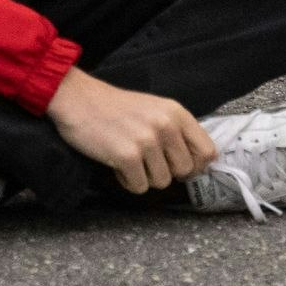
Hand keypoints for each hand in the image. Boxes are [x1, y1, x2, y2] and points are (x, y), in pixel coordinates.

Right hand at [48, 69, 217, 193]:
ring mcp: (147, 141)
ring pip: (162, 182)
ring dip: (145, 177)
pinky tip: (116, 164)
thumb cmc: (116, 108)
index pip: (208, 152)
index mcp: (177, 114)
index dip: (196, 166)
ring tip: (129, 159)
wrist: (77, 99)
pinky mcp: (126, 156)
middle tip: (147, 162)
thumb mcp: (156, 109)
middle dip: (167, 172)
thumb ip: (177, 131)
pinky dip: (127, 181)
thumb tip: (195, 163)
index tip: (179, 167)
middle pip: (185, 171)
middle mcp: (166, 126)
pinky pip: (139, 186)